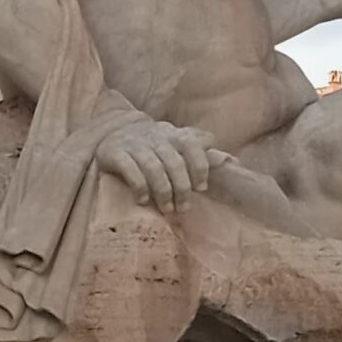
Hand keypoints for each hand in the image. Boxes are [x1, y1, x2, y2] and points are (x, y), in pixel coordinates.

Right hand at [93, 115, 222, 213]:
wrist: (110, 132)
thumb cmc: (151, 144)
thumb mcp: (174, 142)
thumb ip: (200, 150)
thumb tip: (230, 161)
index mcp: (172, 134)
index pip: (191, 144)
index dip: (199, 166)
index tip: (201, 188)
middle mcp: (155, 137)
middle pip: (174, 162)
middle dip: (182, 188)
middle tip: (183, 207)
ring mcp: (134, 144)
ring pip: (153, 168)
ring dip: (163, 192)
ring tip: (166, 209)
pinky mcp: (114, 153)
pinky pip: (130, 170)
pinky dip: (139, 187)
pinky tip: (143, 200)